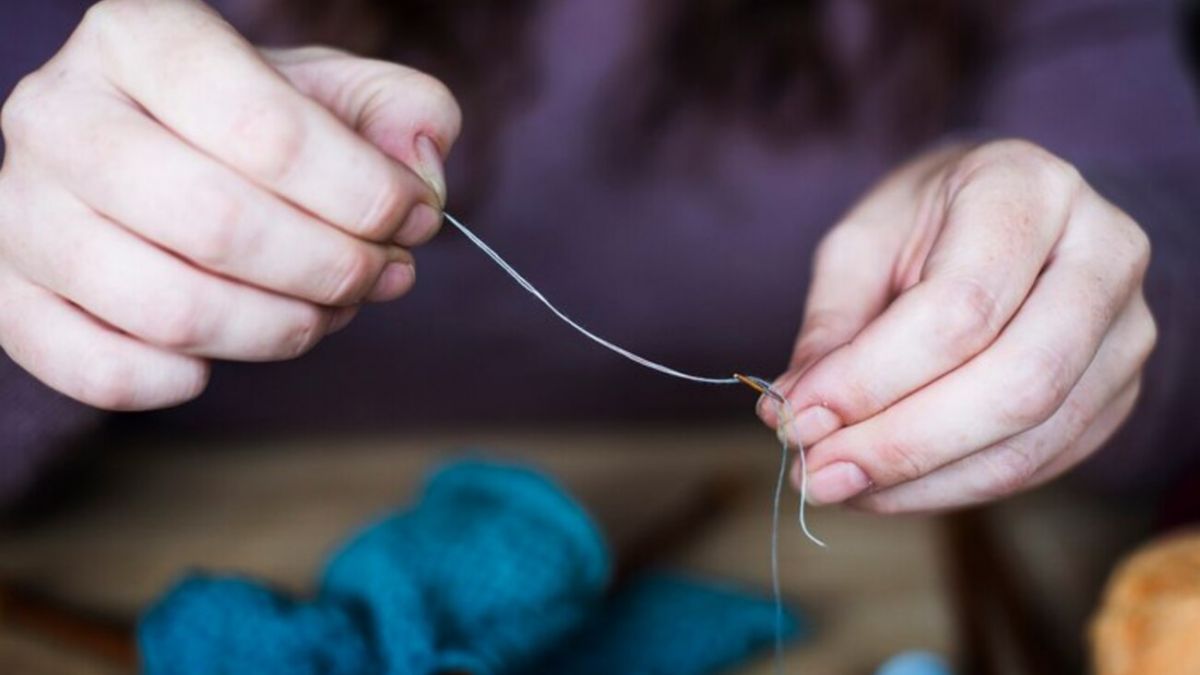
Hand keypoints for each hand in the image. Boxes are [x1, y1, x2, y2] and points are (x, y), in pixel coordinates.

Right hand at [0, 0, 459, 409]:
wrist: (144, 150)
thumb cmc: (249, 124)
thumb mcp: (332, 90)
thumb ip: (401, 111)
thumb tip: (418, 173)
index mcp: (142, 39)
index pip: (267, 130)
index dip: (365, 193)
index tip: (416, 216)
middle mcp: (60, 115)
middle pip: (219, 224)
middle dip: (333, 267)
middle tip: (383, 272)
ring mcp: (22, 211)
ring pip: (169, 308)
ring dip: (280, 329)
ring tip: (327, 310)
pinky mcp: (10, 297)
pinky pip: (99, 370)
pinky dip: (179, 380)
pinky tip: (222, 357)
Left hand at [763, 139, 1155, 512]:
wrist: (1000, 215)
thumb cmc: (922, 222)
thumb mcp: (860, 245)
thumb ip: (832, 326)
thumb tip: (796, 413)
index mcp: (1029, 188)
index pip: (960, 307)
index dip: (871, 377)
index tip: (794, 417)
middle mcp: (1103, 254)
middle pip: (1015, 383)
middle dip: (900, 444)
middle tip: (812, 473)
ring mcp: (1126, 330)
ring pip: (1031, 439)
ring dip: (919, 482)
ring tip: (833, 483)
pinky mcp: (1118, 393)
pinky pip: (1039, 465)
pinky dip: (949, 488)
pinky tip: (881, 487)